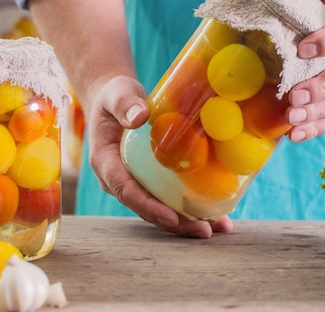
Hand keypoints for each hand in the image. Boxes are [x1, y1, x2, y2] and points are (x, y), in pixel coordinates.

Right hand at [86, 75, 233, 237]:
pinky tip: (216, 212)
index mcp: (105, 162)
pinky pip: (167, 196)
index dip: (147, 206)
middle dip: (174, 224)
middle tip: (204, 231)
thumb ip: (124, 104)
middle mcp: (118, 178)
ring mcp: (134, 181)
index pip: (125, 190)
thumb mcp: (116, 93)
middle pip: (145, 207)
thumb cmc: (113, 96)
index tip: (171, 216)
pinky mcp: (148, 179)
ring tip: (219, 227)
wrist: (113, 100)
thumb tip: (140, 117)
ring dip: (187, 221)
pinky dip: (189, 206)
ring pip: (158, 207)